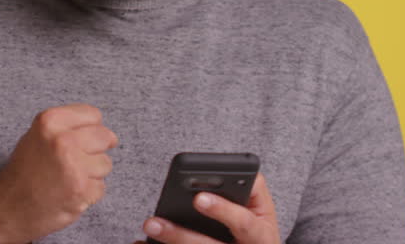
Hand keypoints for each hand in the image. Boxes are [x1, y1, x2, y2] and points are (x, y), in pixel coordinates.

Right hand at [0, 103, 118, 243]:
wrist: (9, 207)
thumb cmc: (24, 170)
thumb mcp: (37, 135)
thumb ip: (66, 127)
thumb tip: (102, 130)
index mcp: (50, 121)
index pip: (93, 115)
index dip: (91, 128)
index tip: (84, 138)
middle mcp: (63, 140)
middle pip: (105, 137)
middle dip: (97, 149)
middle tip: (78, 160)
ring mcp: (74, 166)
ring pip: (105, 164)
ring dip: (92, 173)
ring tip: (68, 178)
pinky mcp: (82, 190)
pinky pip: (101, 187)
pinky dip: (88, 193)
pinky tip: (69, 193)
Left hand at [137, 173, 279, 243]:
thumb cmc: (257, 227)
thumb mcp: (263, 208)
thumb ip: (251, 186)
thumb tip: (227, 169)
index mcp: (260, 236)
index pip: (243, 223)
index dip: (222, 210)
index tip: (198, 198)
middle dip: (180, 235)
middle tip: (154, 221)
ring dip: (169, 241)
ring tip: (149, 226)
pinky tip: (142, 243)